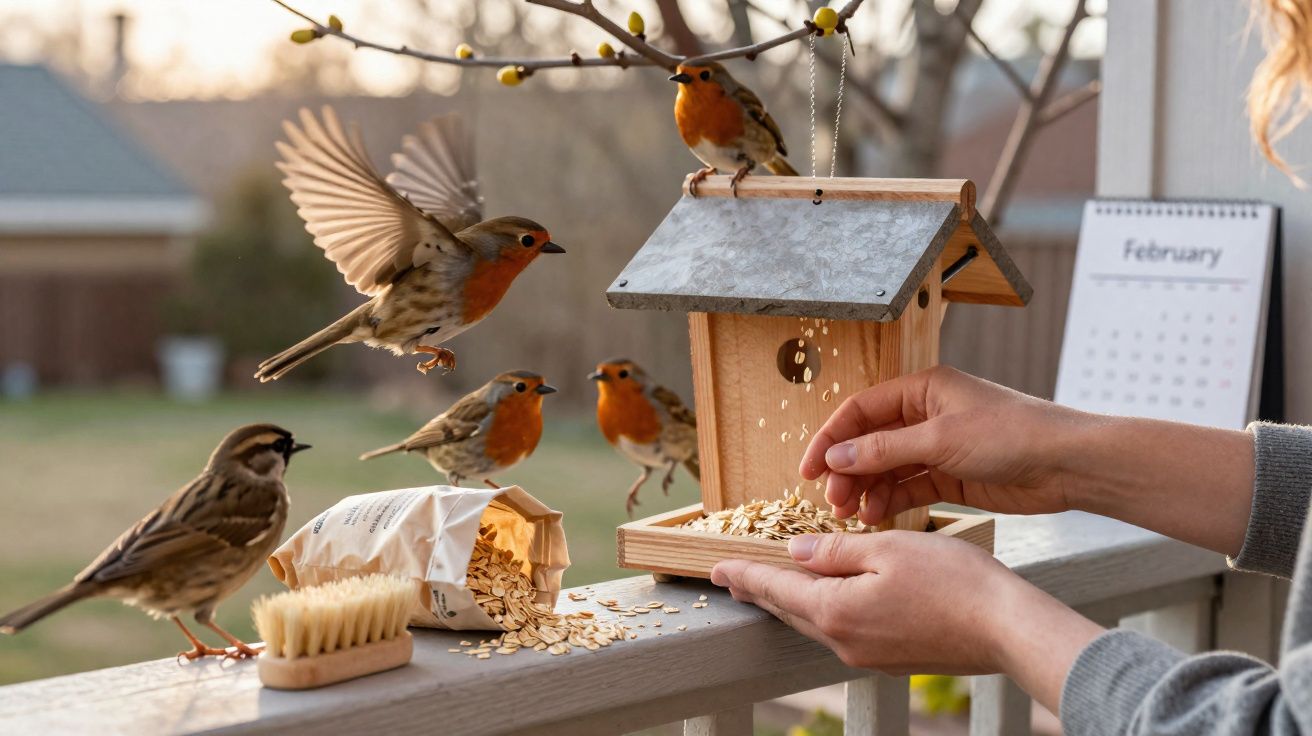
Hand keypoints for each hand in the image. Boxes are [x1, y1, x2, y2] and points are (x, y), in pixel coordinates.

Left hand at [710, 531, 1103, 710]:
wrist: (1007, 630)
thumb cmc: (954, 581)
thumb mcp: (888, 548)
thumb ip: (836, 552)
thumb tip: (797, 554)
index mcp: (836, 611)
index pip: (776, 588)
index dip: (744, 575)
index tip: (716, 569)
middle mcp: (844, 641)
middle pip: (790, 610)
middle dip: (759, 591)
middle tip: (732, 579)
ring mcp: (867, 656)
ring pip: (815, 623)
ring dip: (790, 602)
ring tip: (771, 587)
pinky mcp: (891, 659)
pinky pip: (842, 632)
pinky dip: (823, 612)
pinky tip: (827, 601)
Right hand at [801, 366, 1080, 524]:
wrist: (1068, 464)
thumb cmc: (1013, 434)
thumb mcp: (941, 440)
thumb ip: (885, 449)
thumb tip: (836, 458)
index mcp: (922, 389)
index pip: (860, 410)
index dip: (830, 439)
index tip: (808, 471)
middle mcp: (926, 415)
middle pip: (869, 442)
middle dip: (847, 471)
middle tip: (834, 501)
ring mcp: (938, 446)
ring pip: (887, 468)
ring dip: (867, 490)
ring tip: (854, 515)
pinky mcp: (951, 476)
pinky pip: (909, 487)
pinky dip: (891, 502)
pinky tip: (877, 517)